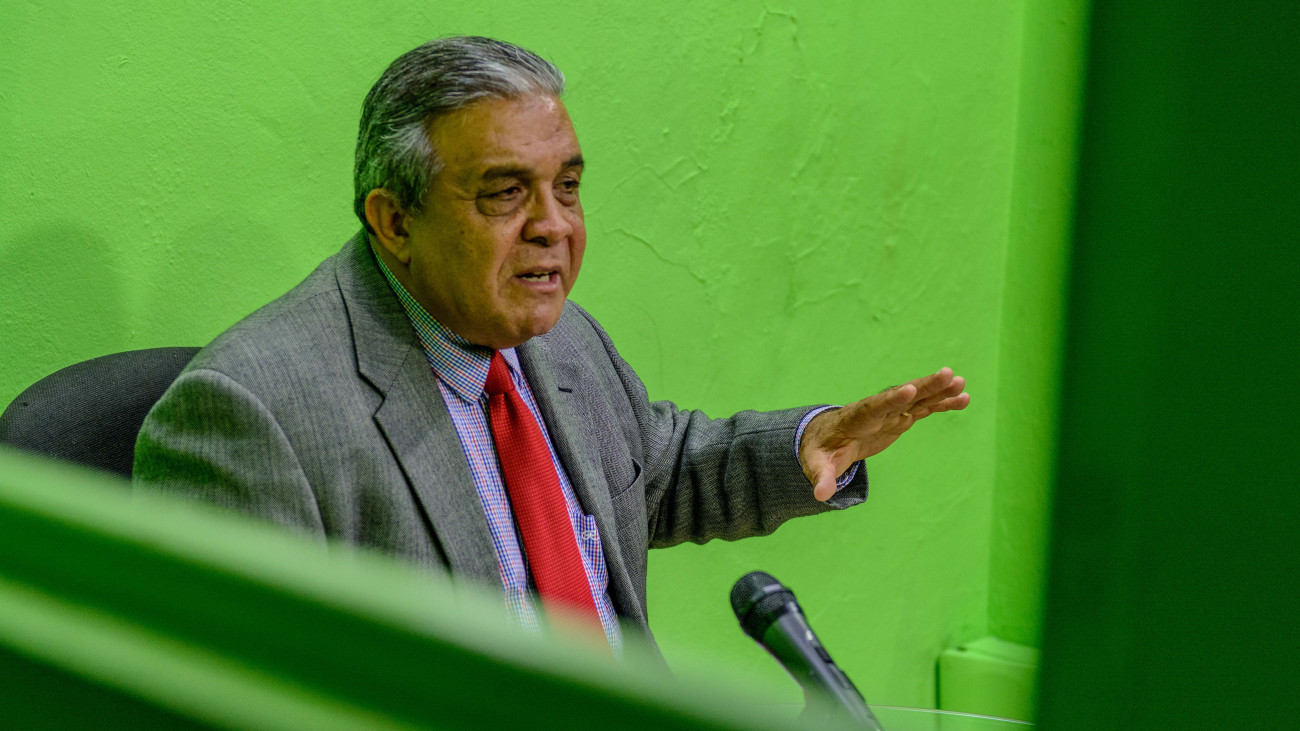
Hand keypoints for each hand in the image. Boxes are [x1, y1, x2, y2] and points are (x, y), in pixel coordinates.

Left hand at [800, 367, 969, 500]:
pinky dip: (941, 403)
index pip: (873, 409)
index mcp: (854, 420)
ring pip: (916, 399)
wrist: (826, 438)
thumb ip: (821, 477)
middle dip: (923, 386)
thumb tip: (820, 494)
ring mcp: (889, 413)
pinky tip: (963, 398)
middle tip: (947, 374)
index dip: (890, 400)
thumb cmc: (821, 451)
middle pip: (900, 397)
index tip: (908, 390)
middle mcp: (875, 411)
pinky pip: (923, 409)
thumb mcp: (817, 465)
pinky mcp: (900, 418)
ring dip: (938, 390)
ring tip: (961, 382)